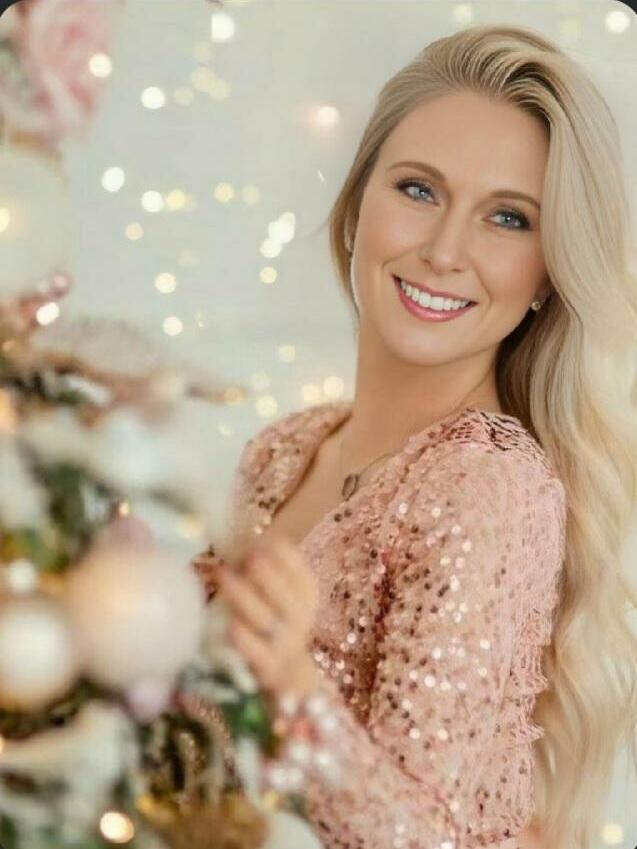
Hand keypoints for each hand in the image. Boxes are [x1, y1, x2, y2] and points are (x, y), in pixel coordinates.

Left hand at [211, 533, 321, 702]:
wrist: (288, 673)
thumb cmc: (276, 620)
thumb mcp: (282, 593)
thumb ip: (264, 568)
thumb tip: (233, 537)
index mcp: (306, 590)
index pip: (291, 560)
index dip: (269, 547)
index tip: (250, 544)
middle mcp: (300, 615)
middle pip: (278, 585)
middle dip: (255, 568)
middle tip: (234, 558)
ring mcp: (284, 640)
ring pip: (261, 613)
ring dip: (238, 591)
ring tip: (220, 574)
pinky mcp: (267, 664)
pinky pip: (250, 644)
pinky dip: (238, 631)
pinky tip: (227, 621)